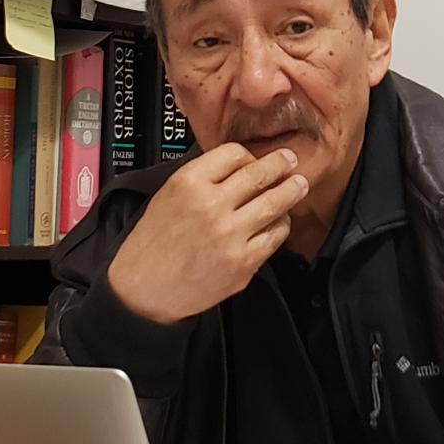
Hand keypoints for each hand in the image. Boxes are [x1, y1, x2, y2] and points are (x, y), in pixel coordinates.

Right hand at [106, 143, 304, 322]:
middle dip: (280, 163)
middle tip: (289, 159)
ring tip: (299, 184)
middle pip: (259, 174)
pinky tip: (280, 221)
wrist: (144, 290)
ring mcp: (230, 234)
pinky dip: (281, 224)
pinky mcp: (243, 262)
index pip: (233, 153)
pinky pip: (275, 235)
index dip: (249, 155)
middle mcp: (211, 205)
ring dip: (292, 189)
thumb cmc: (153, 244)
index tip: (255, 158)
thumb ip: (202, 178)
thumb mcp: (168, 195)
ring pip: (275, 202)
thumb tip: (240, 166)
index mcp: (189, 183)